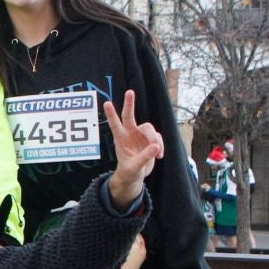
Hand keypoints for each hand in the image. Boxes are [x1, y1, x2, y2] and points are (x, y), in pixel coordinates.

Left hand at [103, 90, 163, 209]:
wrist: (135, 177)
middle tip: (129, 92)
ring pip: (150, 129)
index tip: (107, 103)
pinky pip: (158, 138)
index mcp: (120, 140)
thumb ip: (144, 158)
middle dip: (129, 104)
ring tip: (157, 153)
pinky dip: (160, 146)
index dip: (111, 114)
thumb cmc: (129, 172)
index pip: (115, 125)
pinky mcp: (150, 140)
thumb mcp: (134, 168)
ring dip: (155, 139)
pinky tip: (159, 156)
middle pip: (130, 116)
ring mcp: (140, 136)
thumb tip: (155, 147)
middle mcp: (130, 134)